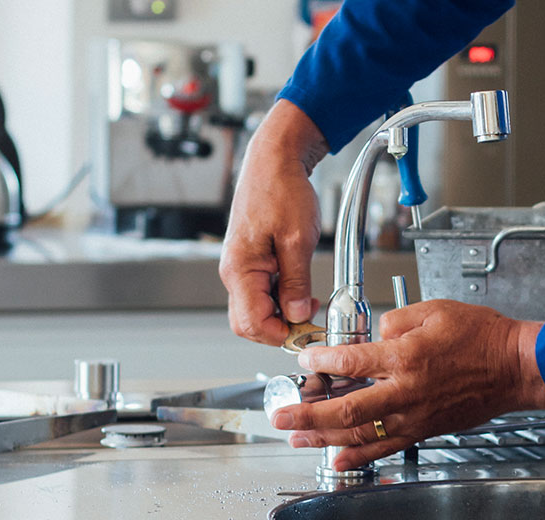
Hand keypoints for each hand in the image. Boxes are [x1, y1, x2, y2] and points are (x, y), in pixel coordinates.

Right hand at [220, 100, 328, 345]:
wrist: (274, 160)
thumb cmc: (281, 189)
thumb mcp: (298, 239)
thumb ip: (296, 281)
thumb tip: (298, 314)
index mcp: (239, 269)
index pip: (251, 324)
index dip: (281, 334)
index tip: (308, 329)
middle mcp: (234, 272)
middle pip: (249, 323)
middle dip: (280, 328)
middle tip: (310, 320)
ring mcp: (242, 268)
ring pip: (256, 309)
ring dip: (283, 313)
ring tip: (310, 302)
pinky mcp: (251, 262)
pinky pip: (262, 292)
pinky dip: (281, 298)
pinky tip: (301, 290)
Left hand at [270, 299, 544, 470]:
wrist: (514, 367)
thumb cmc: (482, 336)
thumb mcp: (436, 310)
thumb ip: (396, 320)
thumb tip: (374, 334)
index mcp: (407, 356)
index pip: (351, 361)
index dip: (322, 360)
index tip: (305, 359)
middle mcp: (406, 390)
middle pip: (346, 410)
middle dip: (307, 413)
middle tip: (281, 414)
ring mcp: (415, 414)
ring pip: (361, 433)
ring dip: (324, 438)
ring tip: (298, 437)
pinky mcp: (424, 429)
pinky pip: (386, 447)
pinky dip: (359, 456)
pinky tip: (337, 458)